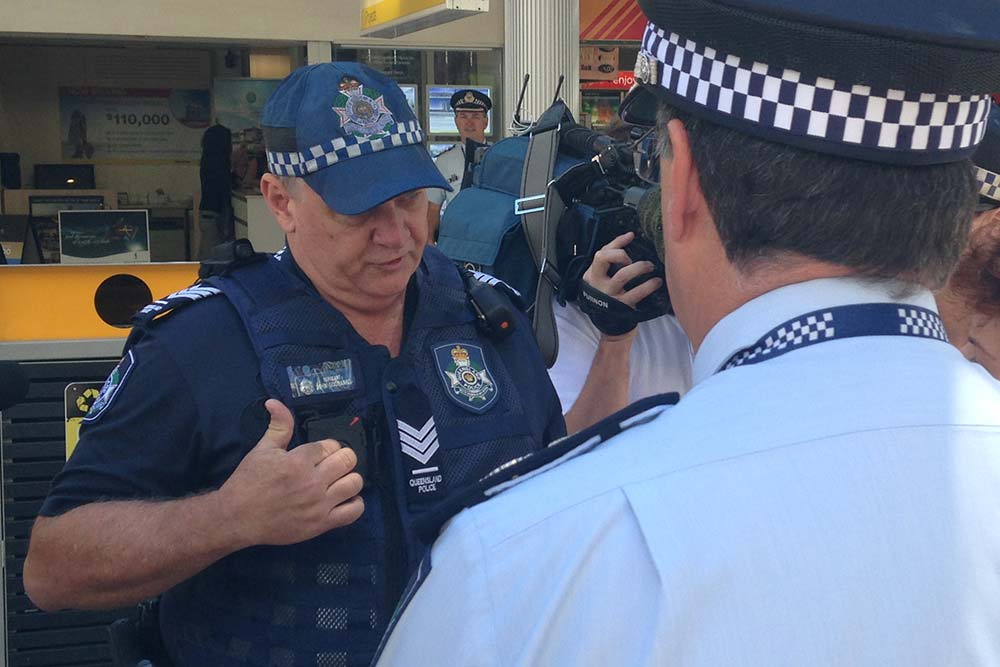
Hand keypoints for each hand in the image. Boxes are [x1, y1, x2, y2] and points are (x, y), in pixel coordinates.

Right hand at [219, 399, 364, 547]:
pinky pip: (354, 511)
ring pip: (355, 483)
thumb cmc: (248, 482)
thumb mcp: (262, 449)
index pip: (331, 445)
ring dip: (349, 479)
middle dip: (342, 459)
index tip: (319, 455)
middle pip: (348, 460)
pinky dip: (355, 503)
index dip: (327, 448)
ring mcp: (319, 504)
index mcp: (299, 460)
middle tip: (331, 466)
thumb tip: (275, 402)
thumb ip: (278, 426)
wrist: (237, 517)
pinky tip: (344, 499)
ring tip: (338, 481)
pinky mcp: (321, 524)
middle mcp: (312, 481)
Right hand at [582, 232, 662, 340]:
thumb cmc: (609, 295)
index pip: (601, 252)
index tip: (631, 237)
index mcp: (591, 274)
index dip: (616, 242)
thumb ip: (612, 261)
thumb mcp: (603, 278)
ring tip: (651, 267)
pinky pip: (637, 293)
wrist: (610, 325)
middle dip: (620, 253)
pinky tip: (656, 282)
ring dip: (639, 267)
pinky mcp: (621, 306)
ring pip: (623, 275)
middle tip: (633, 259)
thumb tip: (630, 236)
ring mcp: (609, 295)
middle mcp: (597, 283)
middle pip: (603, 258)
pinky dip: (649, 286)